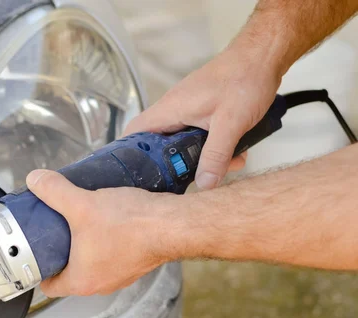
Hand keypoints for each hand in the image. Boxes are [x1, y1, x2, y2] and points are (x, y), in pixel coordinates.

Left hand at [26, 169, 185, 296]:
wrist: (174, 224)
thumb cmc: (132, 225)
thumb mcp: (81, 204)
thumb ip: (54, 191)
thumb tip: (36, 180)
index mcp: (82, 281)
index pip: (50, 286)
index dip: (39, 270)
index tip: (35, 253)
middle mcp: (102, 283)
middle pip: (70, 272)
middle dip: (60, 252)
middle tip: (53, 230)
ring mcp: (121, 273)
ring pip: (93, 262)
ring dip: (84, 244)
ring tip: (78, 219)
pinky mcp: (136, 261)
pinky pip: (113, 253)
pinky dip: (105, 239)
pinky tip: (105, 217)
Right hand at [125, 45, 282, 189]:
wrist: (263, 57)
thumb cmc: (244, 78)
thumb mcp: (230, 124)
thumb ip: (216, 156)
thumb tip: (204, 184)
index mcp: (170, 109)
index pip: (134, 132)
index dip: (130, 154)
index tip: (137, 174)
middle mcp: (174, 109)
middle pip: (158, 143)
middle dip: (175, 163)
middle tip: (187, 178)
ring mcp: (189, 109)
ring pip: (183, 141)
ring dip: (202, 156)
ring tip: (224, 165)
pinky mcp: (204, 111)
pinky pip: (200, 135)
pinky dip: (215, 147)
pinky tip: (234, 152)